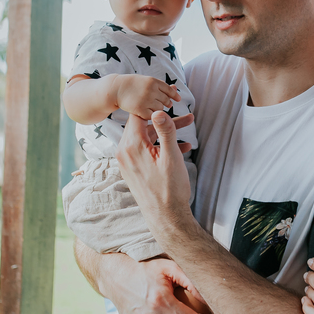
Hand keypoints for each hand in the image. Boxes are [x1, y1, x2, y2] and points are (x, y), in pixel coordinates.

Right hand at [114, 75, 179, 118]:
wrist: (116, 88)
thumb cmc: (132, 84)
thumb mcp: (146, 80)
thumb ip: (159, 85)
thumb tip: (175, 89)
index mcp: (153, 81)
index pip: (169, 90)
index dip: (174, 95)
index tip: (178, 99)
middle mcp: (151, 90)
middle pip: (166, 100)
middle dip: (166, 103)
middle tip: (163, 104)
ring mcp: (146, 100)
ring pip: (160, 109)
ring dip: (158, 110)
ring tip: (151, 107)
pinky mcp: (140, 109)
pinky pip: (152, 115)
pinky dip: (151, 115)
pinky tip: (146, 112)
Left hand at [117, 111, 195, 240]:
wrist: (166, 217)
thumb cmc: (169, 189)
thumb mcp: (171, 157)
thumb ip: (165, 131)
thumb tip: (158, 111)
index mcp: (131, 146)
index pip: (139, 115)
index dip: (154, 104)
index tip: (168, 96)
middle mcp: (125, 152)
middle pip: (143, 125)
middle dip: (164, 117)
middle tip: (183, 109)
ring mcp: (128, 162)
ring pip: (147, 137)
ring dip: (165, 131)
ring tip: (189, 125)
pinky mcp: (133, 169)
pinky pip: (146, 150)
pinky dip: (161, 145)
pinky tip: (182, 147)